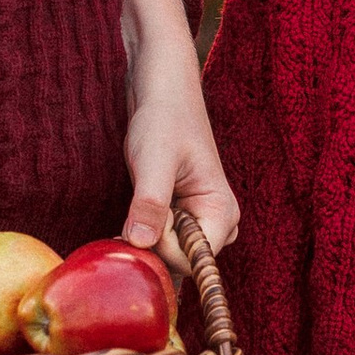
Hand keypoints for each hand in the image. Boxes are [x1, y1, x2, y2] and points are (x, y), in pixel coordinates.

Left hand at [118, 0, 238, 260]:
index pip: (191, 261)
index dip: (159, 246)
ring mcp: (199, 223)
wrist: (161, 91)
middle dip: (149, 245)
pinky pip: (161, 246)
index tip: (141, 218)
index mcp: (223, 214)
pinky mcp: (180, 219)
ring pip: (166, 256)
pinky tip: (132, 218)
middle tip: (134, 209)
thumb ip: (150, 202)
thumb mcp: (154, 158)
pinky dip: (142, 238)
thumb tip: (140, 243)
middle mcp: (217, 224)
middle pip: (178, 263)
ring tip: (134, 206)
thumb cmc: (163, 117)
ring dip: (143, 240)